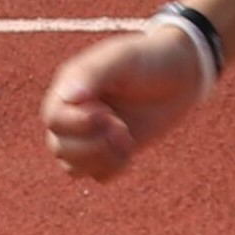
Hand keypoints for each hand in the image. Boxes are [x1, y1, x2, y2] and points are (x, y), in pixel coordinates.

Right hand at [40, 22, 214, 183]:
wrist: (180, 75)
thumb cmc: (148, 60)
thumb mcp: (121, 59)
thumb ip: (92, 74)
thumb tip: (68, 97)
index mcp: (69, 89)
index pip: (54, 119)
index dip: (78, 124)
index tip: (108, 113)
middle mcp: (74, 114)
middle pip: (60, 147)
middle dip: (92, 144)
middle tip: (122, 128)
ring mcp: (91, 136)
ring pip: (73, 166)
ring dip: (101, 159)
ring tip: (127, 141)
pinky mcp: (110, 151)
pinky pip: (97, 175)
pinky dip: (113, 168)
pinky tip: (130, 150)